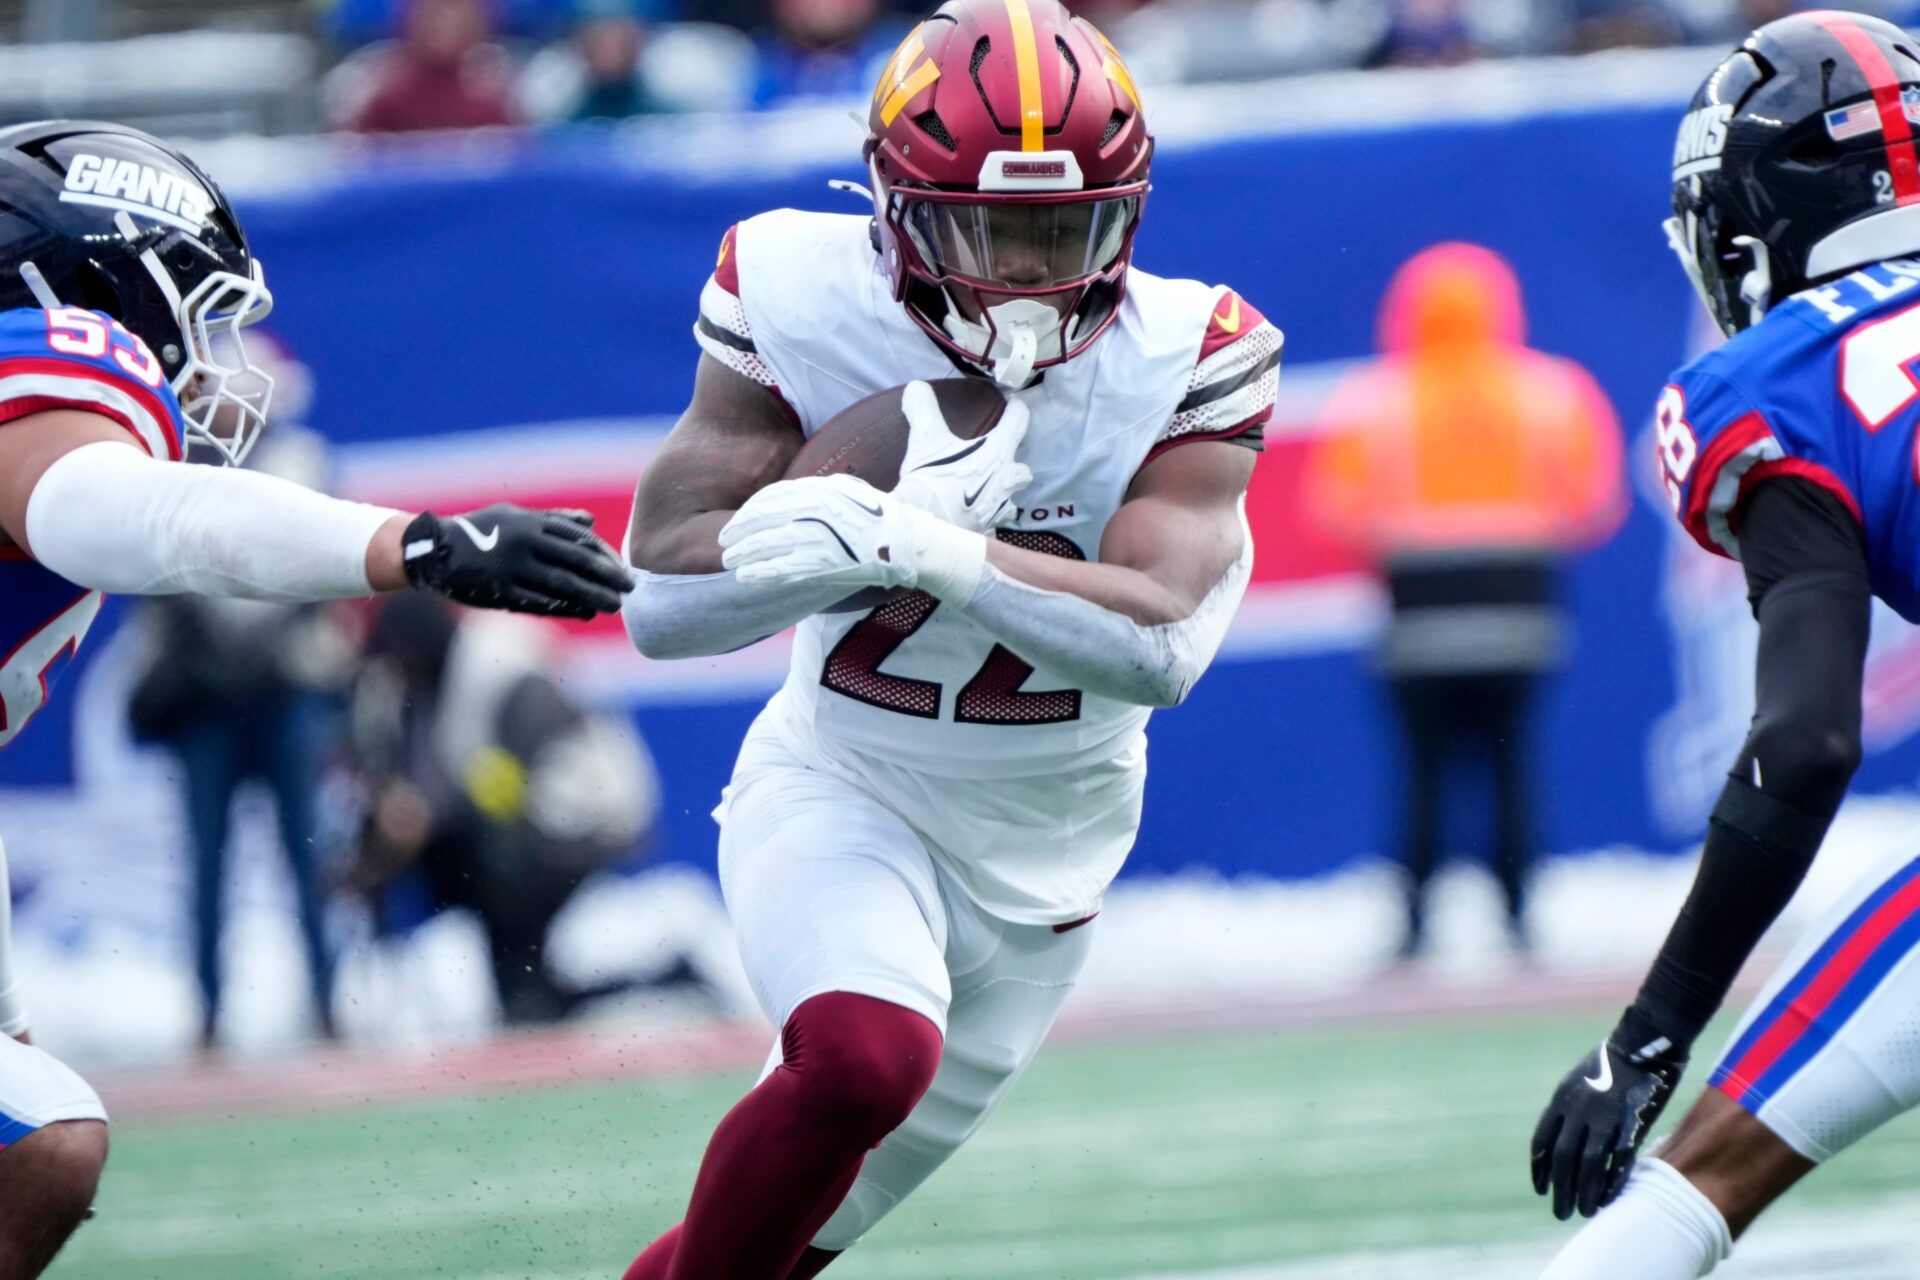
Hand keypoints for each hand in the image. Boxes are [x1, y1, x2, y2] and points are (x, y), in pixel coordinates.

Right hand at [402, 504, 632, 618]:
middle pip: (576, 561)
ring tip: (613, 606)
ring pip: (562, 584)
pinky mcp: (500, 592)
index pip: (577, 538)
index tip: (622, 568)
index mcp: (529, 521)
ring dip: (592, 596)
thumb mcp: (514, 515)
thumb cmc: (480, 531)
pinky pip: (539, 602)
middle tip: (630, 587)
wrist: (433, 551)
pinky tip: (584, 612)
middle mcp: (524, 543)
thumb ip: (554, 520)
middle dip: (607, 576)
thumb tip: (591, 522)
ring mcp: (512, 568)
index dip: (604, 554)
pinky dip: (564, 608)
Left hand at [720, 475, 922, 591]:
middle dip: (737, 532)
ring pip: (765, 545)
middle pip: (760, 519)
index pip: (769, 497)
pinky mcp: (820, 563)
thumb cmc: (884, 516)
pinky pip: (781, 568)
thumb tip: (801, 490)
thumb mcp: (852, 488)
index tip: (739, 520)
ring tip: (729, 562)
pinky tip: (746, 577)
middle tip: (724, 542)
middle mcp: (811, 510)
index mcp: (818, 489)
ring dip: (742, 554)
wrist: (907, 542)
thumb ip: (823, 488)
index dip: (749, 511)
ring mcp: (814, 536)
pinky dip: (759, 572)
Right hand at [891, 381, 1031, 533]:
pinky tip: (970, 517)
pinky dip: (984, 519)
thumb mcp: (924, 442)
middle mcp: (1005, 482)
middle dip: (1013, 462)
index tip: (1011, 403)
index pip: (1018, 422)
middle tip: (996, 457)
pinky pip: (992, 524)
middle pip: (1023, 469)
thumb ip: (923, 410)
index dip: (1016, 408)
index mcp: (997, 454)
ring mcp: (998, 511)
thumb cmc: (929, 484)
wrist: (922, 532)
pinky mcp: (986, 532)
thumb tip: (916, 388)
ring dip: (1002, 493)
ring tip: (984, 490)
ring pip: (1010, 500)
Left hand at [1531, 1028, 1687, 1219]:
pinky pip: (1616, 1161)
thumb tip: (1563, 1136)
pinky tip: (1607, 1199)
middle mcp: (1577, 1110)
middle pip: (1563, 1159)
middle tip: (1560, 1212)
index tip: (1540, 1189)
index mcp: (1561, 1099)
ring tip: (1583, 1212)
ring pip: (1587, 1165)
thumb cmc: (1612, 1063)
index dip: (1540, 1168)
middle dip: (1560, 1189)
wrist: (1642, 1044)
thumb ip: (1570, 1108)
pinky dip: (1610, 1182)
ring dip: (1583, 1192)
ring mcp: (1603, 1118)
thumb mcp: (1578, 1080)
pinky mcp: (1629, 1124)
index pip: (1543, 1142)